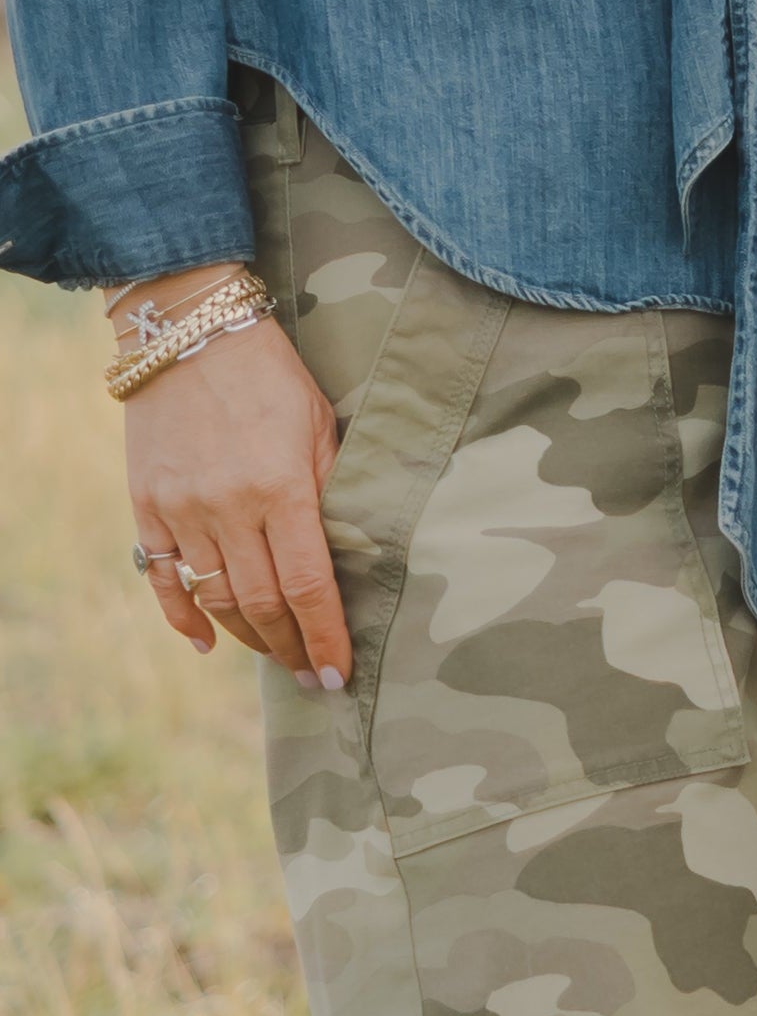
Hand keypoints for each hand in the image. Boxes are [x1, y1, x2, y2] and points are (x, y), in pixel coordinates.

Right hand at [119, 282, 349, 687]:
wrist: (194, 339)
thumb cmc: (274, 376)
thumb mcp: (319, 423)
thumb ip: (329, 485)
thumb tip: (347, 546)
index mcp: (282, 487)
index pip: (308, 583)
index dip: (326, 634)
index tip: (341, 671)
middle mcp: (229, 509)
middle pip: (263, 602)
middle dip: (293, 647)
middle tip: (315, 676)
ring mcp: (183, 513)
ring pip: (218, 599)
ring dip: (250, 637)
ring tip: (279, 658)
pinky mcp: (149, 510)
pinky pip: (164, 580)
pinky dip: (185, 619)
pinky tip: (208, 644)